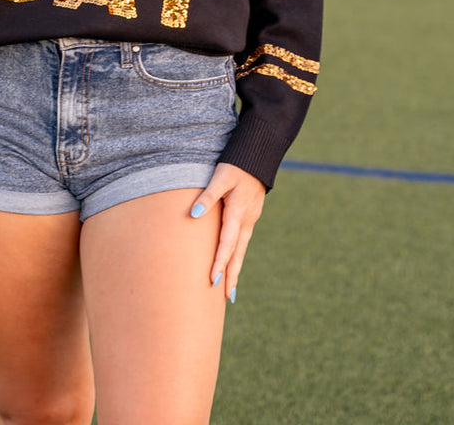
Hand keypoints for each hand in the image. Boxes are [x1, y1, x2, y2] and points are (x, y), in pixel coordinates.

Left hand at [190, 162, 265, 303]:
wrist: (259, 155)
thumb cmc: (236, 163)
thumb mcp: (220, 176)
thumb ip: (207, 195)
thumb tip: (194, 214)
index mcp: (237, 212)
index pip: (227, 244)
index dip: (220, 263)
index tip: (213, 281)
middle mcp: (246, 219)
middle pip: (238, 253)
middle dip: (231, 274)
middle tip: (227, 298)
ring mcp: (250, 217)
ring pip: (242, 248)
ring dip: (236, 267)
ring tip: (231, 287)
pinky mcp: (250, 213)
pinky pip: (243, 239)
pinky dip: (238, 253)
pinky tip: (234, 259)